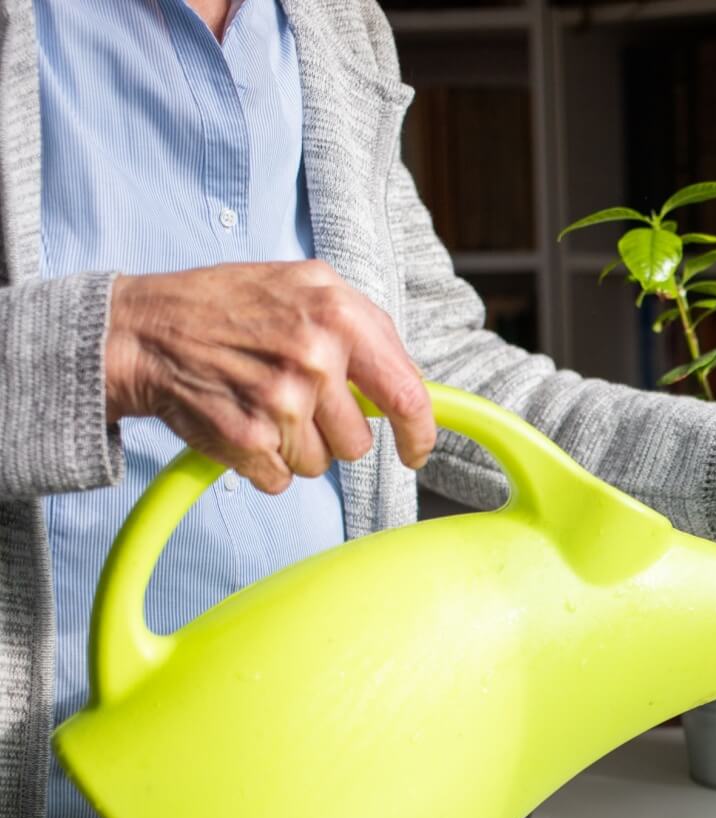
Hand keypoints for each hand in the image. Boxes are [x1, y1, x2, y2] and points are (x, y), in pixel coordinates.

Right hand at [104, 261, 434, 493]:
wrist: (143, 330)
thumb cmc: (225, 308)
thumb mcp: (304, 287)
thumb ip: (360, 328)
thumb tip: (406, 383)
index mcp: (340, 313)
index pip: (408, 393)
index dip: (419, 432)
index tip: (415, 450)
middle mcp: (316, 357)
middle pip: (358, 441)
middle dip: (332, 433)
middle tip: (292, 401)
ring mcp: (283, 401)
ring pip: (320, 463)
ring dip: (294, 447)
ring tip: (259, 405)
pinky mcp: (250, 440)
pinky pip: (280, 479)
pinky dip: (261, 463)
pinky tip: (238, 423)